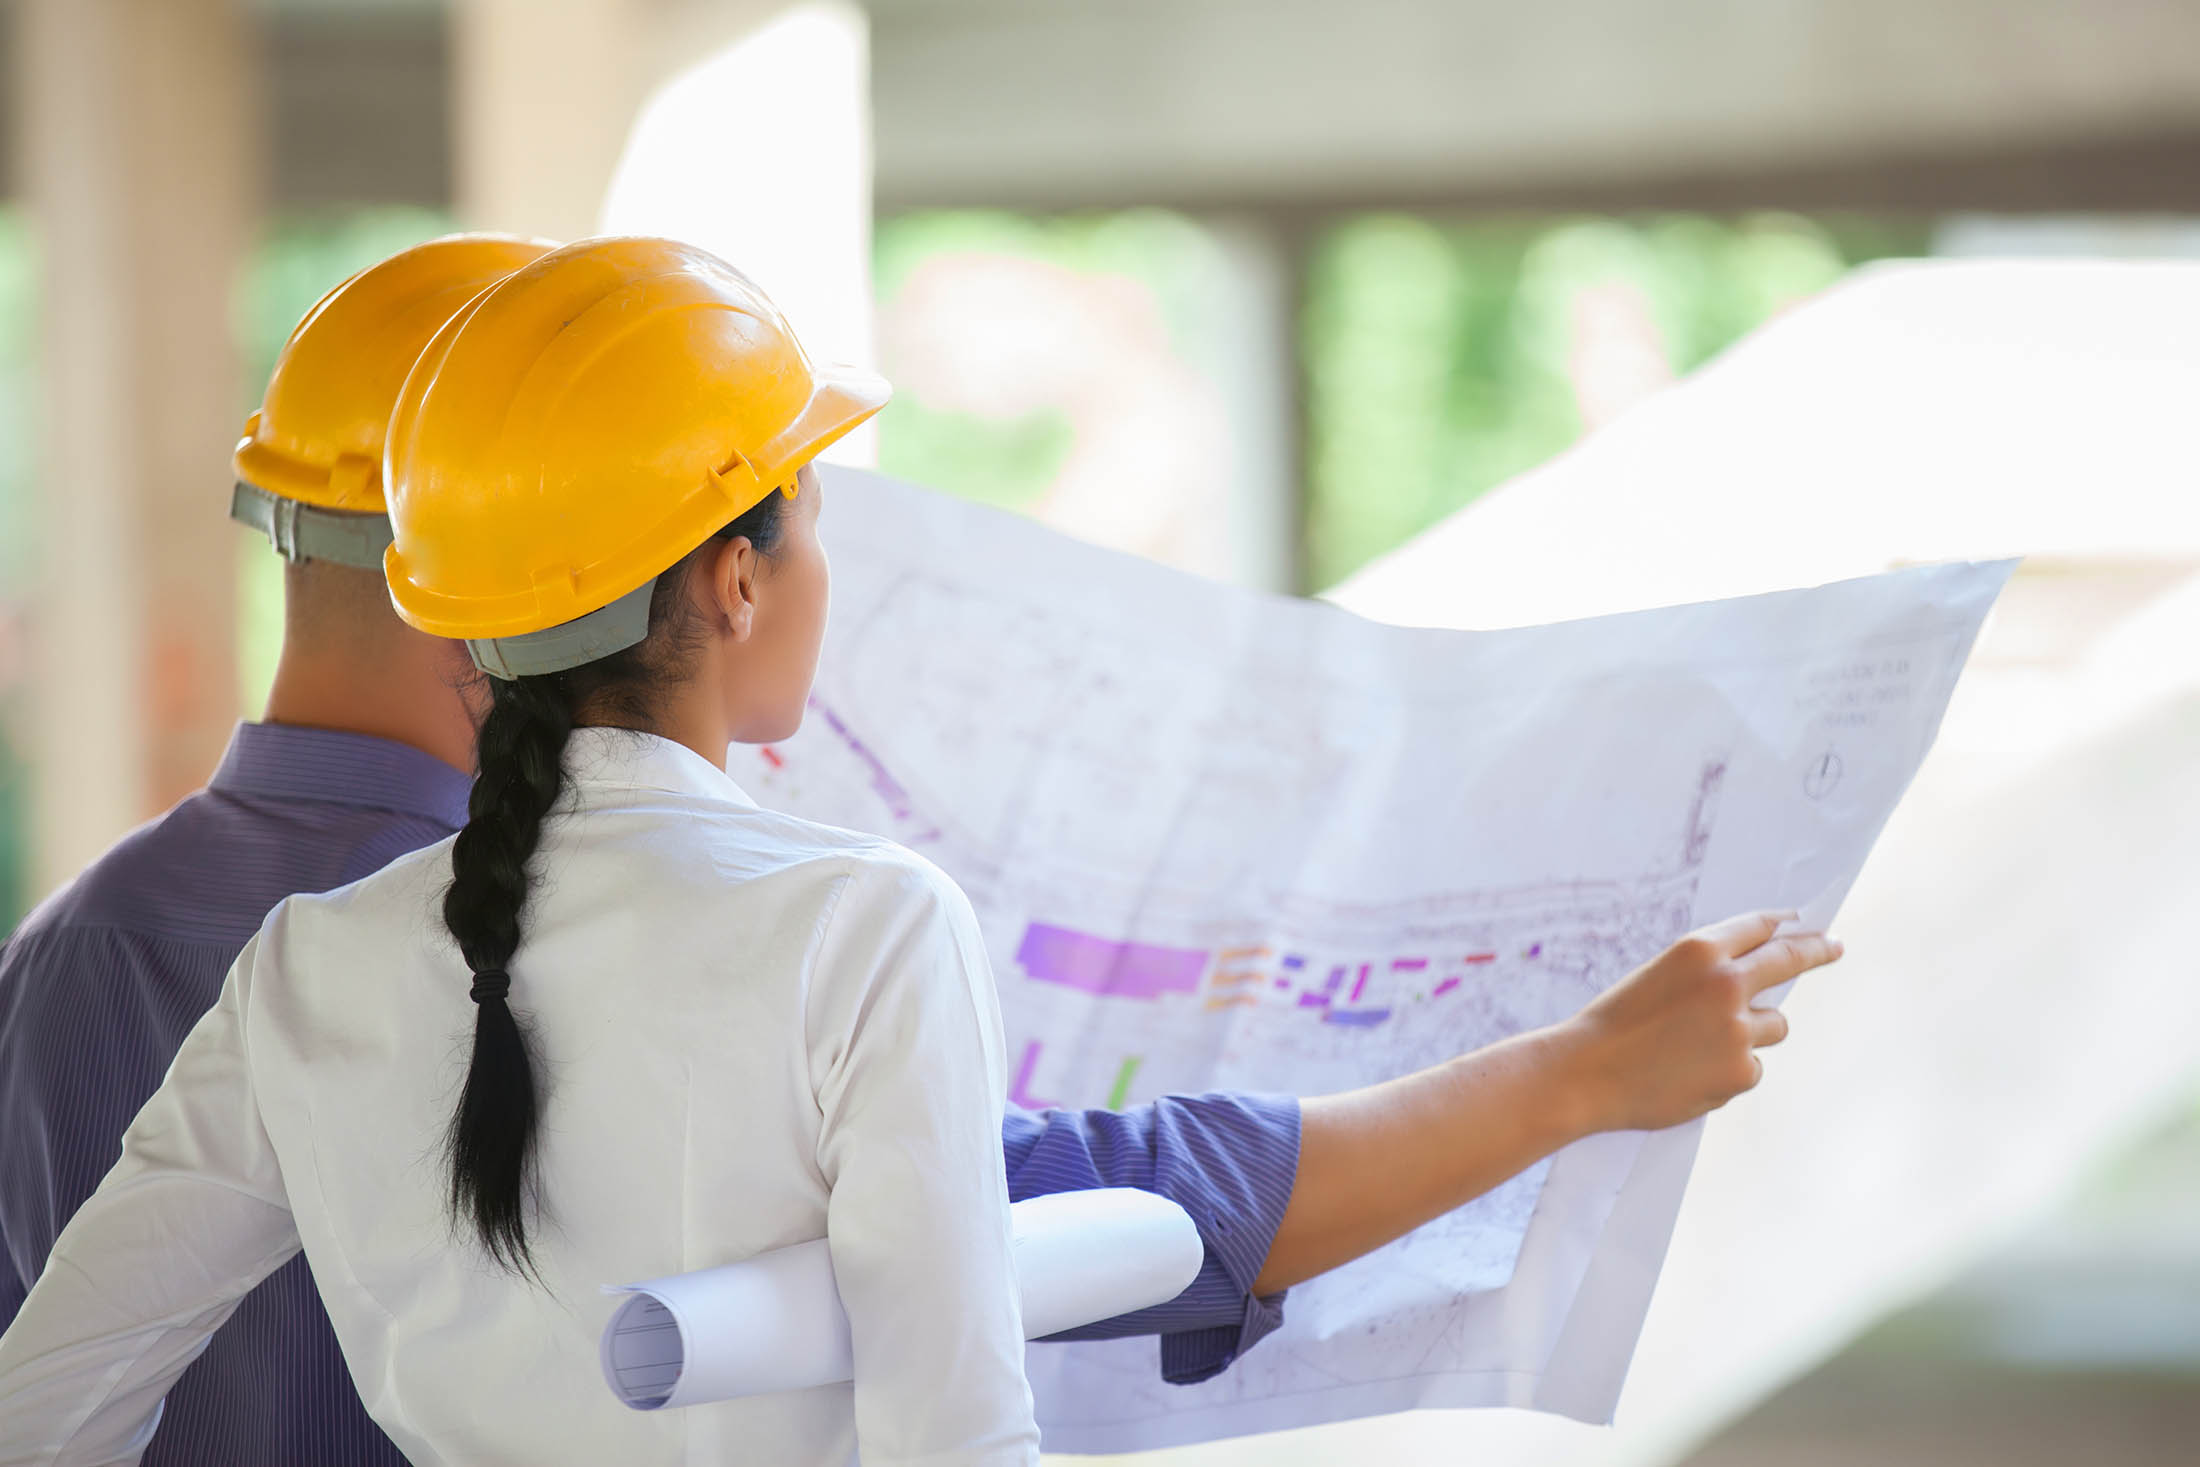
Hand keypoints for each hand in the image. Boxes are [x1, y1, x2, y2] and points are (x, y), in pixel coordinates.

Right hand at [1557, 911, 1841, 1133]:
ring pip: (1775, 1025)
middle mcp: (1726, 982)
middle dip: (1817, 950)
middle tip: (1833, 947)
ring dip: (1752, 1032)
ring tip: (1700, 1048)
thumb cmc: (1614, 1026)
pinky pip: (1754, 1065)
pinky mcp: (1742, 1070)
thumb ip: (1705, 973)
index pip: (1758, 927)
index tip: (1803, 923)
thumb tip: (1756, 980)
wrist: (1586, 1074)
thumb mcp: (1657, 978)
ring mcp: (1739, 1029)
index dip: (1784, 924)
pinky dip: (1731, 1070)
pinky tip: (1692, 1074)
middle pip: (1789, 959)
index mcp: (1698, 950)